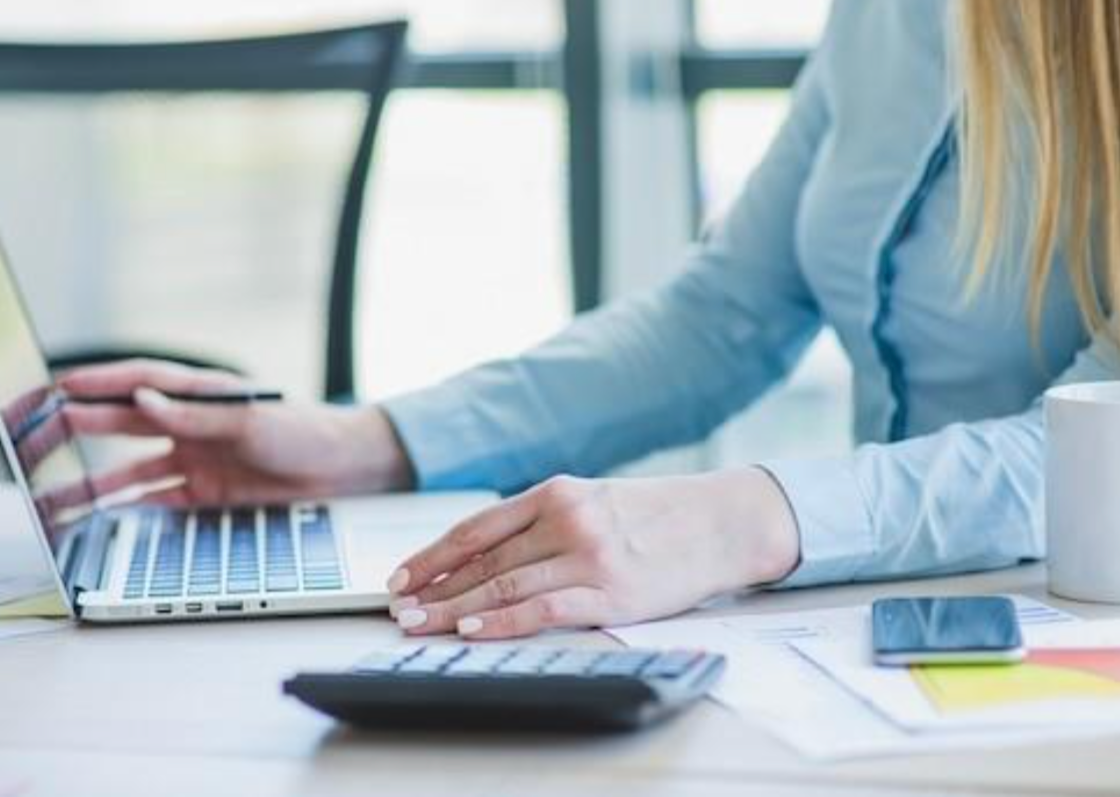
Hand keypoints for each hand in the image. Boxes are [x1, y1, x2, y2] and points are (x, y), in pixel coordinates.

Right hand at [58, 360, 413, 506]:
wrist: (342, 468)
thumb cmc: (303, 430)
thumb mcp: (250, 419)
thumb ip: (195, 414)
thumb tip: (142, 401)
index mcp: (200, 394)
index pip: (137, 383)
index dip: (96, 384)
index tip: (56, 387)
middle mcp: (189, 425)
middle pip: (121, 426)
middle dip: (77, 430)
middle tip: (35, 439)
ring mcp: (194, 460)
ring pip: (129, 470)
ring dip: (93, 482)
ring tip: (50, 495)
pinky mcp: (204, 493)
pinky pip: (156, 501)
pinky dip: (127, 510)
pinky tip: (96, 519)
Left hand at [386, 469, 799, 639]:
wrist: (721, 522)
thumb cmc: (657, 515)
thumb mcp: (596, 501)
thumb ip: (546, 521)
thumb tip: (487, 555)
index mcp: (557, 492)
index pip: (478, 526)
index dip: (433, 554)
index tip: (401, 576)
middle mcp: (566, 518)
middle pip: (483, 558)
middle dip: (434, 586)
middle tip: (399, 609)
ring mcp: (588, 554)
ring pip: (504, 583)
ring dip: (455, 607)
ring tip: (422, 624)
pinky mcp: (610, 590)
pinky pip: (542, 607)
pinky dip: (502, 619)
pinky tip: (474, 628)